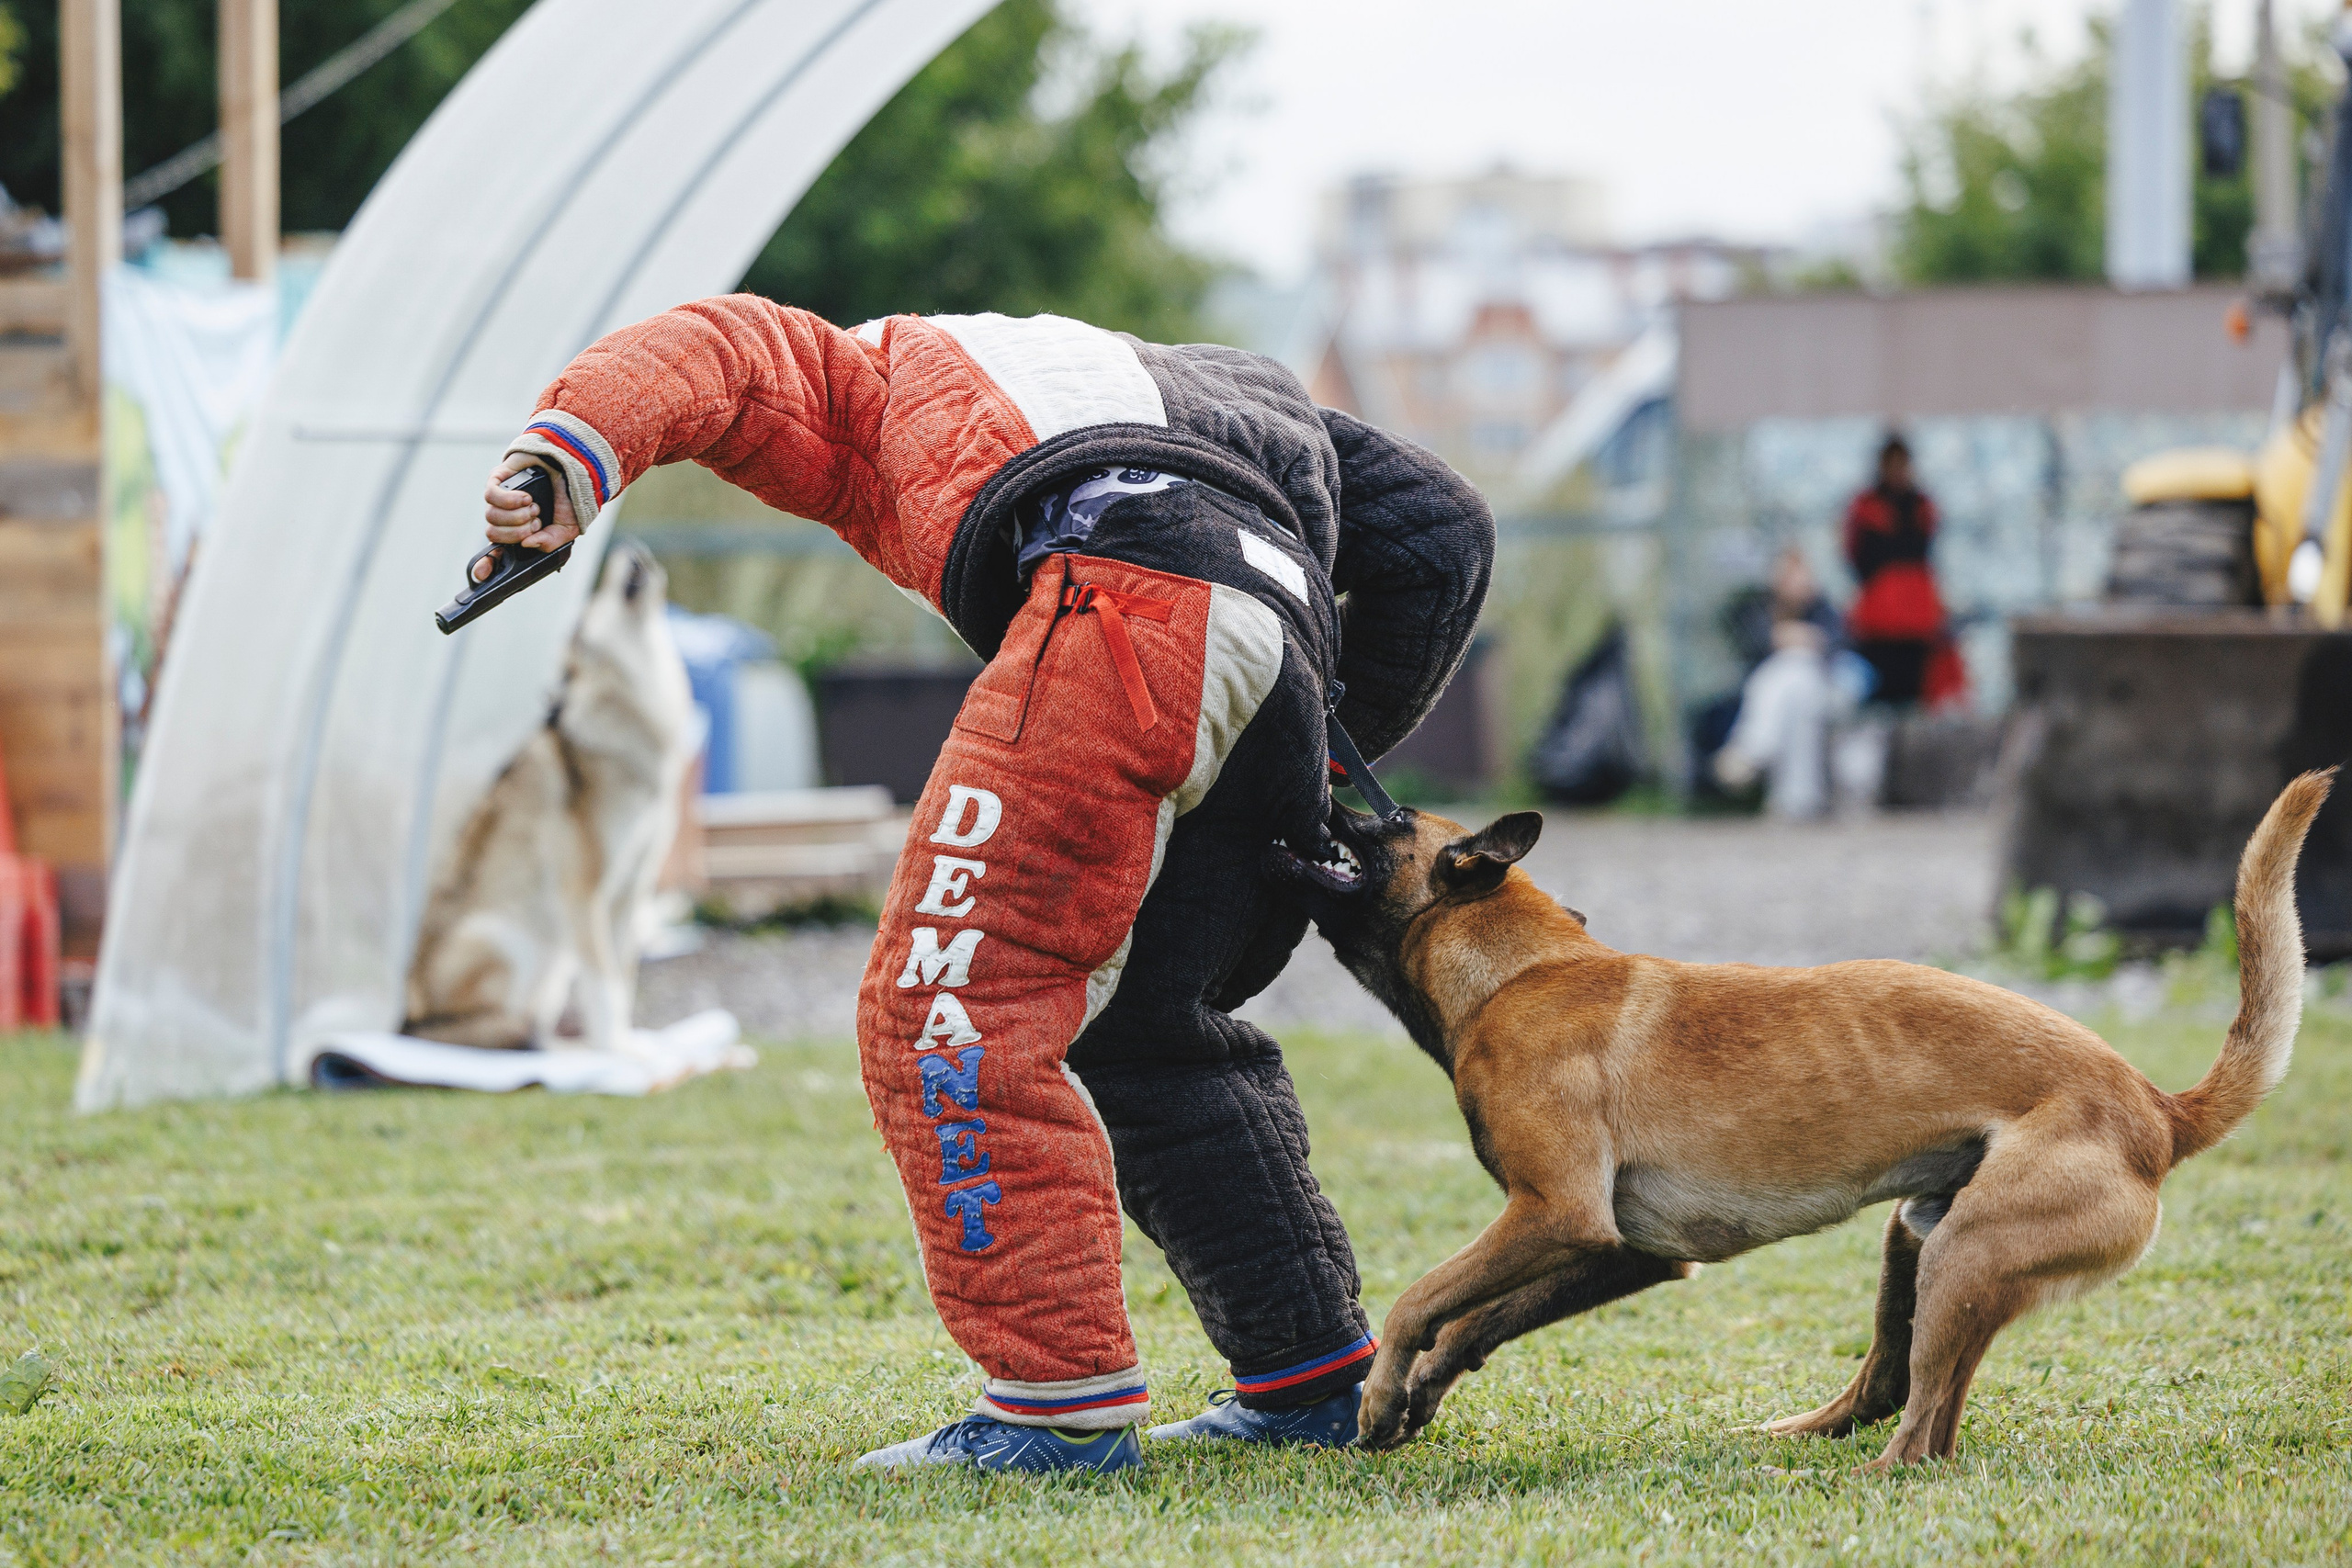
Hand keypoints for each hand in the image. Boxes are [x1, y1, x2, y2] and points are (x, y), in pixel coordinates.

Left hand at [478, 458, 579, 581]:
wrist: (573, 467)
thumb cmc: (570, 498)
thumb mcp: (567, 529)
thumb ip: (550, 542)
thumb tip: (527, 544)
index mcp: (520, 533)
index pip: (495, 553)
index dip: (485, 565)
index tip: (482, 574)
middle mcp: (506, 518)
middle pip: (493, 535)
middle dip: (516, 533)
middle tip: (536, 522)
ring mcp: (499, 499)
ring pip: (491, 517)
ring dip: (516, 516)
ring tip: (534, 507)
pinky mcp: (497, 479)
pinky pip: (491, 496)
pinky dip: (509, 500)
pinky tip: (526, 497)